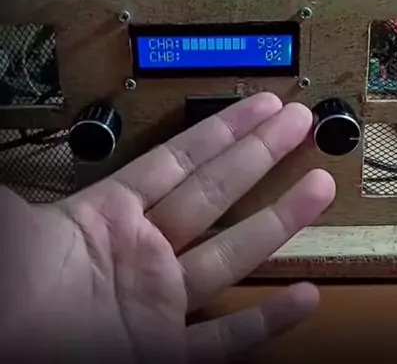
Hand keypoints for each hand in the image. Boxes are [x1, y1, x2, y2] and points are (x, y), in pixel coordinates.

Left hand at [0, 94, 334, 363]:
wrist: (10, 353)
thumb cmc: (7, 298)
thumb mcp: (15, 227)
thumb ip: (29, 186)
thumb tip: (16, 127)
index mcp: (107, 218)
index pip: (180, 159)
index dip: (222, 129)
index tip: (257, 105)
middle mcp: (141, 255)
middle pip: (216, 192)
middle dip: (260, 154)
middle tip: (298, 124)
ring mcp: (157, 304)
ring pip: (232, 253)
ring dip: (278, 220)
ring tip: (317, 186)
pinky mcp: (163, 356)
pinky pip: (225, 340)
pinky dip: (267, 322)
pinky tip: (301, 297)